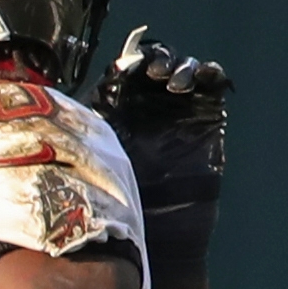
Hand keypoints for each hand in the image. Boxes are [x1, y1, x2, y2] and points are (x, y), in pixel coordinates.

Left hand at [98, 27, 228, 215]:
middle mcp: (149, 104)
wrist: (156, 228)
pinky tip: (203, 76)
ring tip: (172, 83)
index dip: (130, 62)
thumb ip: (88, 119)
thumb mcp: (93, 151)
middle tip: (153, 72)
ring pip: (186, 69)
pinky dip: (210, 73)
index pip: (127, 70)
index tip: (127, 66)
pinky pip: (212, 86)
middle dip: (158, 60)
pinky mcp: (207, 117)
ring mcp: (180, 109)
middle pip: (158, 64)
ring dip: (182, 66)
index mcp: (120, 107)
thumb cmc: (116, 194)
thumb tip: (74, 89)